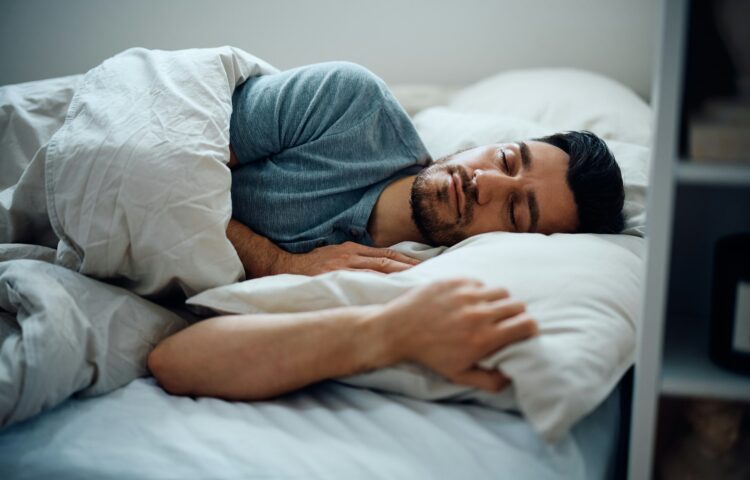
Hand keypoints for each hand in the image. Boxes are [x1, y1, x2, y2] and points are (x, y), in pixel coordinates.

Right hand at [273, 241, 420, 275]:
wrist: (284, 267)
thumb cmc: (312, 265)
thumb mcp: (336, 254)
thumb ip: (357, 259)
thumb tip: (382, 268)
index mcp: (353, 249)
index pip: (387, 253)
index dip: (407, 259)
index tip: (425, 266)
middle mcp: (351, 255)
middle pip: (388, 261)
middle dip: (410, 268)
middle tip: (431, 275)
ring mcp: (343, 266)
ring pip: (379, 270)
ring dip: (400, 277)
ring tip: (418, 284)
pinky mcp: (334, 276)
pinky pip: (362, 281)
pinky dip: (380, 285)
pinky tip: (393, 292)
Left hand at [374, 278, 537, 391]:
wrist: (398, 330)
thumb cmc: (430, 355)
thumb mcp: (459, 375)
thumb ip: (490, 381)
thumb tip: (512, 376)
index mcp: (483, 338)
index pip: (526, 324)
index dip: (530, 328)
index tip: (524, 331)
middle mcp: (478, 314)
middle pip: (518, 305)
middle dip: (517, 315)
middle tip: (507, 322)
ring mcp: (466, 294)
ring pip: (501, 291)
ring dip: (500, 301)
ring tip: (489, 311)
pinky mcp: (454, 281)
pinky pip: (480, 282)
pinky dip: (480, 292)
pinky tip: (469, 302)